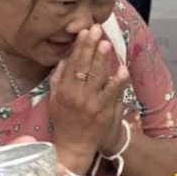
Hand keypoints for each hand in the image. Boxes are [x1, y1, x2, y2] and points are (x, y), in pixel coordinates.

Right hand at [48, 27, 129, 172]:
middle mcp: (76, 95)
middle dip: (90, 47)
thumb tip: (63, 60)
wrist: (74, 145)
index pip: (72, 63)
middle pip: (84, 66)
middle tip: (96, 30)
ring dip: (102, 59)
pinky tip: (122, 69)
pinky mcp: (104, 112)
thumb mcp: (54, 100)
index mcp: (63, 90)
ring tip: (106, 44)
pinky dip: (117, 81)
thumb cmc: (64, 121)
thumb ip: (57, 79)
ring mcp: (91, 103)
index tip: (84, 32)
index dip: (79, 47)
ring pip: (97, 77)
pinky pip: (111, 93)